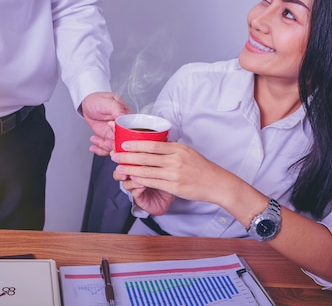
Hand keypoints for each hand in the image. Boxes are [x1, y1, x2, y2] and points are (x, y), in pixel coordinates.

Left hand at [81, 92, 130, 154]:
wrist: (87, 105)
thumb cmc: (98, 100)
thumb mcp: (107, 102)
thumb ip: (116, 108)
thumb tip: (122, 115)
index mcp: (127, 116)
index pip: (130, 129)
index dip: (124, 134)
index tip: (114, 133)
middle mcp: (123, 126)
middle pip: (124, 141)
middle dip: (114, 144)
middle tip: (105, 141)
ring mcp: (115, 134)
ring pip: (115, 147)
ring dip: (105, 146)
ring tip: (96, 140)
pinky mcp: (108, 138)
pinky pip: (107, 148)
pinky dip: (100, 150)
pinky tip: (93, 147)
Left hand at [111, 140, 242, 206]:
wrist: (216, 183)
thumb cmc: (202, 167)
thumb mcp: (188, 152)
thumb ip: (171, 149)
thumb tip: (154, 144)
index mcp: (178, 149)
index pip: (152, 145)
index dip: (135, 145)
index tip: (123, 144)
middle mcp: (175, 160)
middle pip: (145, 157)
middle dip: (127, 157)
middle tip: (115, 155)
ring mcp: (174, 174)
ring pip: (146, 171)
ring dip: (130, 170)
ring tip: (119, 168)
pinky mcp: (174, 187)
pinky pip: (153, 183)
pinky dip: (140, 180)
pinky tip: (132, 179)